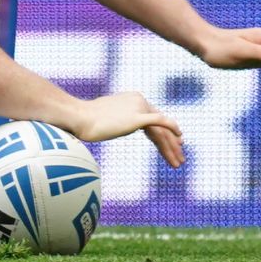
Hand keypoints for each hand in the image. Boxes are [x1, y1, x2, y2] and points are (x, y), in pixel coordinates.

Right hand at [67, 91, 185, 167]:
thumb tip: (114, 124)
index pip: (153, 118)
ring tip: (178, 162)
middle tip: (180, 156)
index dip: (165, 133)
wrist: (80, 118)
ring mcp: (139, 107)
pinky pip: (161, 123)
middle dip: (171, 143)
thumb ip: (116, 118)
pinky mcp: (138, 117)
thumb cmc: (86, 119)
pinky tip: (180, 138)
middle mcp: (139, 100)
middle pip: (160, 125)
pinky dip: (172, 130)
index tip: (173, 143)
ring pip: (162, 130)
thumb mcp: (105, 116)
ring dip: (171, 147)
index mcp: (132, 99)